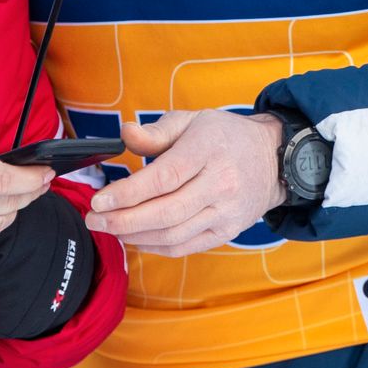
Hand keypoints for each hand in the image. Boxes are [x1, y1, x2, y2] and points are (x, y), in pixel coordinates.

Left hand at [84, 111, 285, 256]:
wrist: (273, 159)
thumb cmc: (225, 136)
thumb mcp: (192, 120)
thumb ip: (156, 131)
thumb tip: (125, 134)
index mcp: (208, 151)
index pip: (164, 178)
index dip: (128, 193)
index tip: (98, 200)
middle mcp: (220, 185)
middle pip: (166, 212)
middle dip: (123, 220)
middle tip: (94, 219)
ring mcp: (226, 213)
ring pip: (174, 234)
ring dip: (135, 236)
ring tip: (108, 229)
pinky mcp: (227, 231)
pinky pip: (186, 246)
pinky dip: (156, 247)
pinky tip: (134, 238)